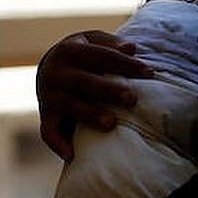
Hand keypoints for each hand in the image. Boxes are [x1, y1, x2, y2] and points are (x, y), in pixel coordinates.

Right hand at [37, 30, 152, 160]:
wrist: (47, 68)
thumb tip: (132, 48)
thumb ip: (111, 44)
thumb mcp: (92, 41)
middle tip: (132, 98)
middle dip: (109, 90)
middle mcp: (57, 72)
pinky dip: (58, 144)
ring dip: (90, 115)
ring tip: (112, 124)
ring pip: (70, 106)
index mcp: (71, 49)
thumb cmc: (82, 55)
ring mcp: (50, 95)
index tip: (150, 73)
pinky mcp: (46, 115)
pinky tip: (71, 156)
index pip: (102, 55)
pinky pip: (49, 132)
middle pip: (86, 82)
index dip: (126, 64)